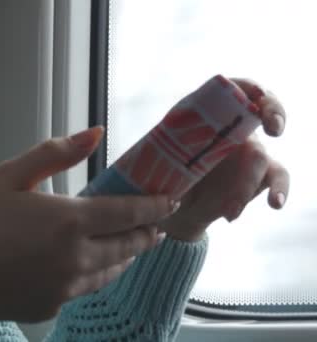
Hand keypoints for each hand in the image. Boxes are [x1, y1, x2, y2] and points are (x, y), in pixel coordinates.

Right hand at [0, 127, 178, 322]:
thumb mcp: (9, 174)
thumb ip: (56, 152)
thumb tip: (96, 133)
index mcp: (68, 221)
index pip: (129, 213)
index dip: (155, 207)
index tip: (171, 201)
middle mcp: (75, 258)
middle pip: (127, 245)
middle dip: (146, 233)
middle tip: (156, 225)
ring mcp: (65, 287)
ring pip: (111, 271)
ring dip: (126, 256)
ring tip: (132, 246)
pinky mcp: (51, 306)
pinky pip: (85, 288)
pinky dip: (96, 274)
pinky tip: (90, 266)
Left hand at [161, 78, 289, 241]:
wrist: (177, 207)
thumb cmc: (166, 174)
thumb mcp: (158, 157)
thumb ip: (161, 150)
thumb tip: (152, 160)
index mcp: (211, 115)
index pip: (236, 89)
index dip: (249, 86)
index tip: (256, 95)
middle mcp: (235, 128)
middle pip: (261, 111)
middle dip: (272, 113)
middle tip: (273, 128)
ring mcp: (250, 151)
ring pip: (260, 156)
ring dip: (246, 183)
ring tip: (230, 211)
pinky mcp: (261, 175)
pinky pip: (277, 177)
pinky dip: (280, 190)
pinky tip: (275, 203)